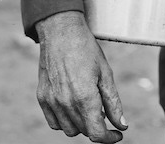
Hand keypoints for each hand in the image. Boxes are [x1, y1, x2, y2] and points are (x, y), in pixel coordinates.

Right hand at [36, 11, 127, 141]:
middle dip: (98, 126)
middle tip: (104, 110)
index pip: (97, 134)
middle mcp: (65, 103)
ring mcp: (51, 102)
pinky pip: (54, 122)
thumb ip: (113, 102)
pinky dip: (65, 121)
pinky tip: (73, 106)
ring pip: (69, 130)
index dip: (109, 138)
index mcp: (84, 97)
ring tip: (88, 106)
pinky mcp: (42, 98)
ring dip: (82, 125)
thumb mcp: (106, 73)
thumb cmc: (86, 49)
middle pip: (85, 131)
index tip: (117, 134)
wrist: (61, 32)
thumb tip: (122, 125)